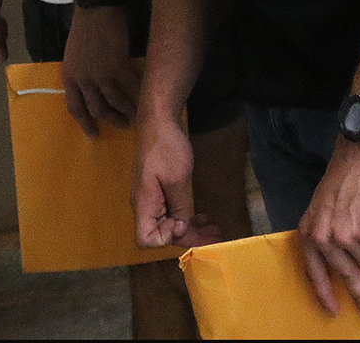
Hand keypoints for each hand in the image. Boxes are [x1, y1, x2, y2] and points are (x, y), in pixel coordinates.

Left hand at [61, 5, 140, 135]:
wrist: (95, 10)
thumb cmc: (84, 29)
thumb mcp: (73, 55)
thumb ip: (80, 73)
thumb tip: (90, 87)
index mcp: (69, 77)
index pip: (75, 107)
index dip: (85, 122)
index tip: (94, 133)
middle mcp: (83, 80)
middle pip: (97, 109)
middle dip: (111, 120)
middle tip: (122, 126)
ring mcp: (100, 75)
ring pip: (115, 102)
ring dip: (127, 112)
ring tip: (137, 117)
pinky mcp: (117, 66)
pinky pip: (131, 86)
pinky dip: (139, 92)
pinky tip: (146, 94)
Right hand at [133, 110, 220, 248]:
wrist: (159, 121)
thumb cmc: (166, 147)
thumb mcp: (177, 178)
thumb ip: (180, 206)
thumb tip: (181, 228)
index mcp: (144, 204)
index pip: (146, 238)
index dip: (166, 238)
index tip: (183, 224)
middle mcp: (145, 205)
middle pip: (162, 233)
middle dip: (188, 237)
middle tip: (214, 238)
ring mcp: (152, 197)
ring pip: (169, 222)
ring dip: (191, 228)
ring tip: (214, 231)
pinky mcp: (159, 190)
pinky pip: (171, 210)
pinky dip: (187, 216)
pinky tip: (203, 217)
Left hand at [297, 138, 359, 318]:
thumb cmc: (344, 176)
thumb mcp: (323, 206)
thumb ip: (327, 230)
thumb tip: (340, 257)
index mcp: (311, 233)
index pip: (315, 272)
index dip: (324, 293)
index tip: (333, 310)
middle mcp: (327, 239)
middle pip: (346, 275)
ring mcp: (348, 237)